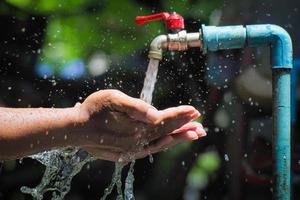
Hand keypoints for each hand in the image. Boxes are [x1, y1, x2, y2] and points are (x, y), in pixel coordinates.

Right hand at [75, 90, 205, 161]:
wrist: (75, 130)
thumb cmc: (93, 110)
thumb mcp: (112, 99)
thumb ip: (135, 107)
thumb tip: (155, 114)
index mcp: (137, 127)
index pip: (165, 120)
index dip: (180, 115)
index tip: (195, 110)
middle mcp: (138, 140)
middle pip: (167, 132)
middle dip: (185, 127)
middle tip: (202, 126)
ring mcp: (132, 149)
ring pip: (161, 142)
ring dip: (178, 138)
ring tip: (194, 134)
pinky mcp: (127, 153)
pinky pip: (150, 149)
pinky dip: (163, 144)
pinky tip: (169, 141)